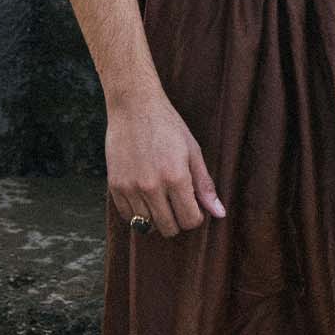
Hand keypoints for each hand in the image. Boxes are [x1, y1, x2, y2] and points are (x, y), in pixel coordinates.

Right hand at [106, 91, 225, 237]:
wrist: (134, 106)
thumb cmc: (168, 126)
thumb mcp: (193, 151)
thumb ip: (205, 185)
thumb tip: (219, 213)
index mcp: (176, 177)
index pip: (189, 220)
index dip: (195, 217)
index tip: (193, 206)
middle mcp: (152, 186)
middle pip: (168, 228)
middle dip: (177, 221)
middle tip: (178, 204)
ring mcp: (130, 187)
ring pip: (146, 225)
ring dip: (156, 217)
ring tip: (160, 198)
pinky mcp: (114, 186)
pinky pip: (127, 216)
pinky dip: (137, 213)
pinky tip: (145, 197)